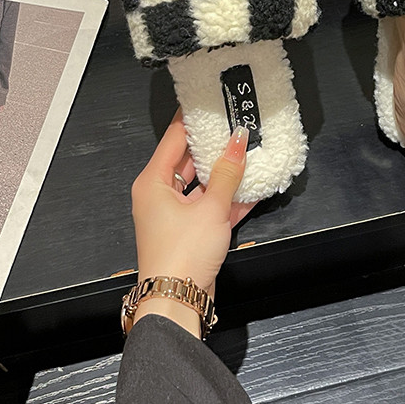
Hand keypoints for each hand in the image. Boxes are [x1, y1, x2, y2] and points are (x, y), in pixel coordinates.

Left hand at [130, 110, 255, 335]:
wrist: (177, 300)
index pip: (174, 138)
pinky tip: (252, 190)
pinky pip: (209, 206)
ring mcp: (174, 214)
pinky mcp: (189, 231)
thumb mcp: (210, 207)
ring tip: (249, 155)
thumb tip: (237, 141)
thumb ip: (228, 173)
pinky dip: (228, 199)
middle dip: (214, 147)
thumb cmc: (181, 255)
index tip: (209, 103)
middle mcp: (159, 195)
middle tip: (235, 128)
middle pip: (188, 160)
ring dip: (225, 174)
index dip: (192, 119)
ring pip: (202, 184)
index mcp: (152, 182)